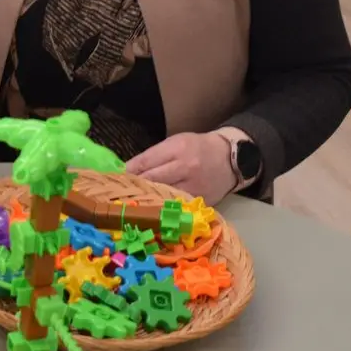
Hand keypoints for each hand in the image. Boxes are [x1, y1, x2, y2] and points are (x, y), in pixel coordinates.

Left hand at [125, 131, 240, 202]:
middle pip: (152, 179)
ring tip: (135, 199)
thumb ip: (155, 155)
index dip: (130, 170)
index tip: (118, 176)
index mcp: (178, 148)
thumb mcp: (177, 142)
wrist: (231, 158)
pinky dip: (164, 206)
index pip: (147, 161)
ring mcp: (193, 185)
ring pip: (162, 194)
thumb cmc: (198, 147)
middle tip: (122, 189)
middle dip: (135, 184)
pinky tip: (154, 207)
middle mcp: (185, 167)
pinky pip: (176, 205)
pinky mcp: (199, 200)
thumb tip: (131, 169)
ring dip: (147, 197)